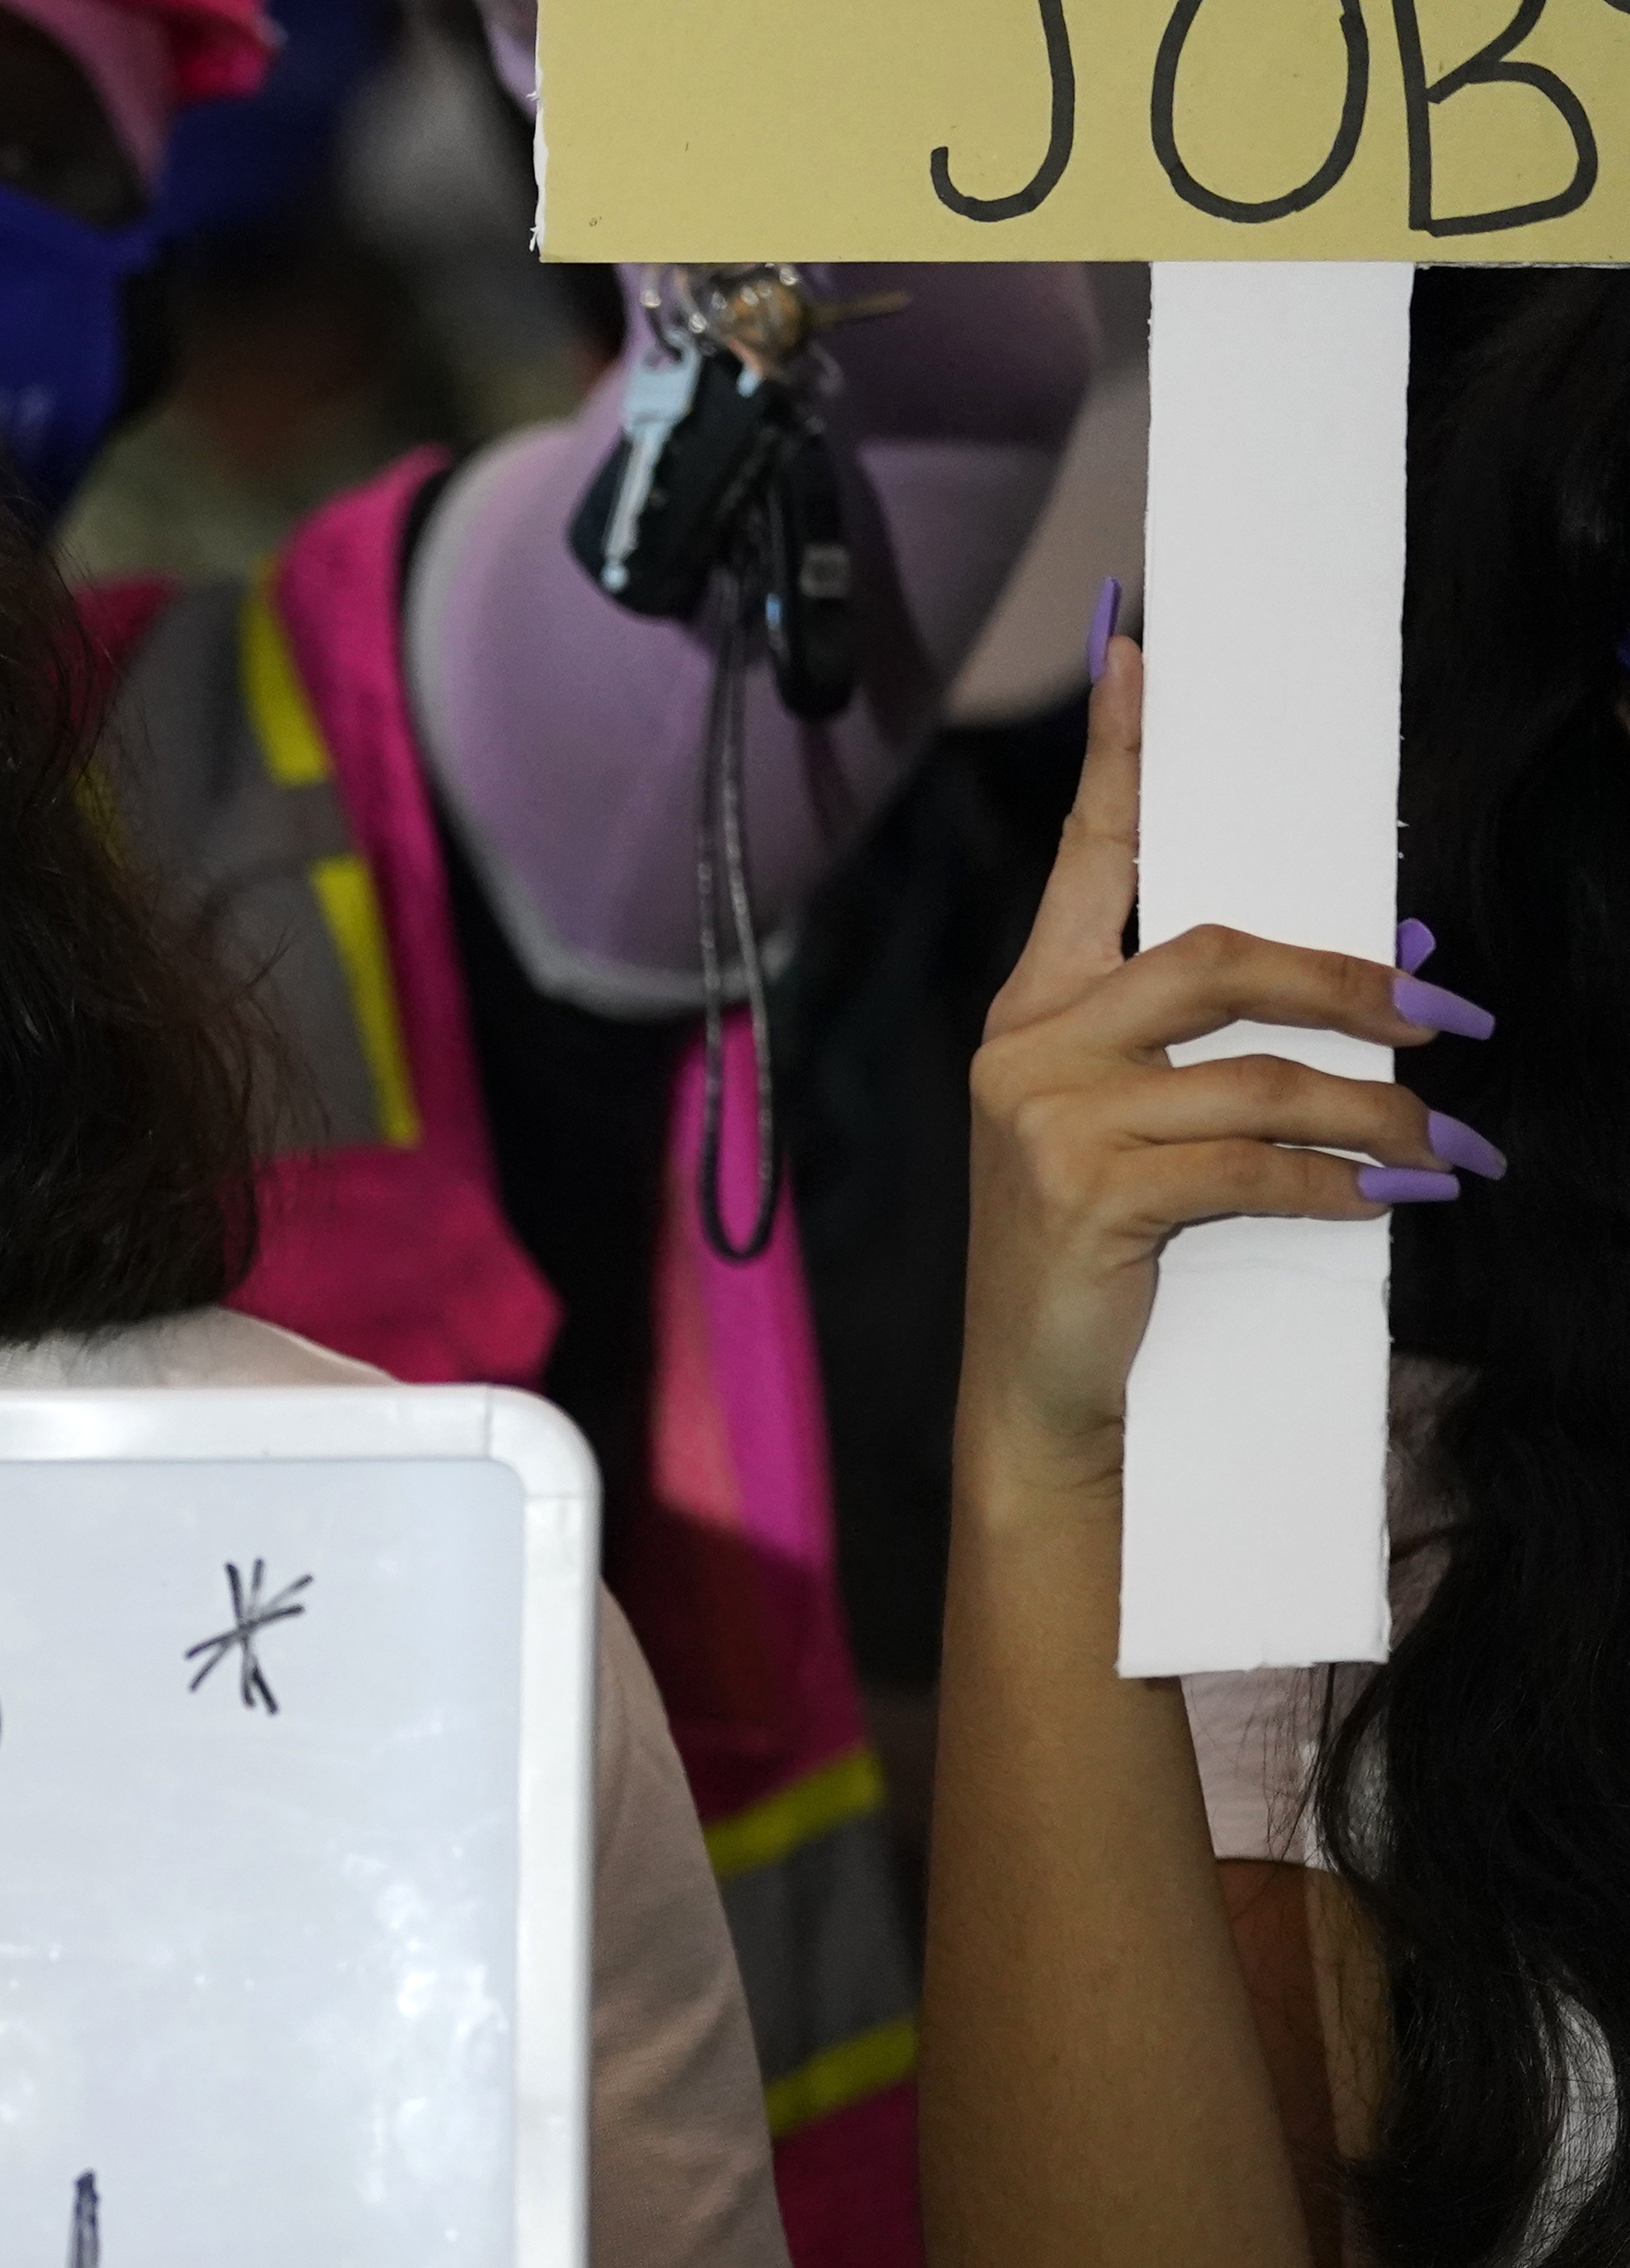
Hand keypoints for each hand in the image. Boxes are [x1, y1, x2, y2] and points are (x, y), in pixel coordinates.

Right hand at [961, 638, 1477, 1496]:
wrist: (1040, 1403)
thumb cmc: (1101, 1264)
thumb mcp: (1143, 1138)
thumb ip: (1221, 1054)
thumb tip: (1399, 976)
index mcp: (1031, 1014)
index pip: (1085, 861)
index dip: (1119, 758)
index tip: (1141, 652)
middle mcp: (1025, 1048)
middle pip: (1210, 954)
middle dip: (1349, 980)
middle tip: (1453, 1013)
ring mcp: (1045, 1120)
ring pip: (1252, 1073)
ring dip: (1376, 1109)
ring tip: (1449, 1146)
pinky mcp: (1084, 1195)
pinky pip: (1247, 1165)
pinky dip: (1335, 1183)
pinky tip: (1386, 1203)